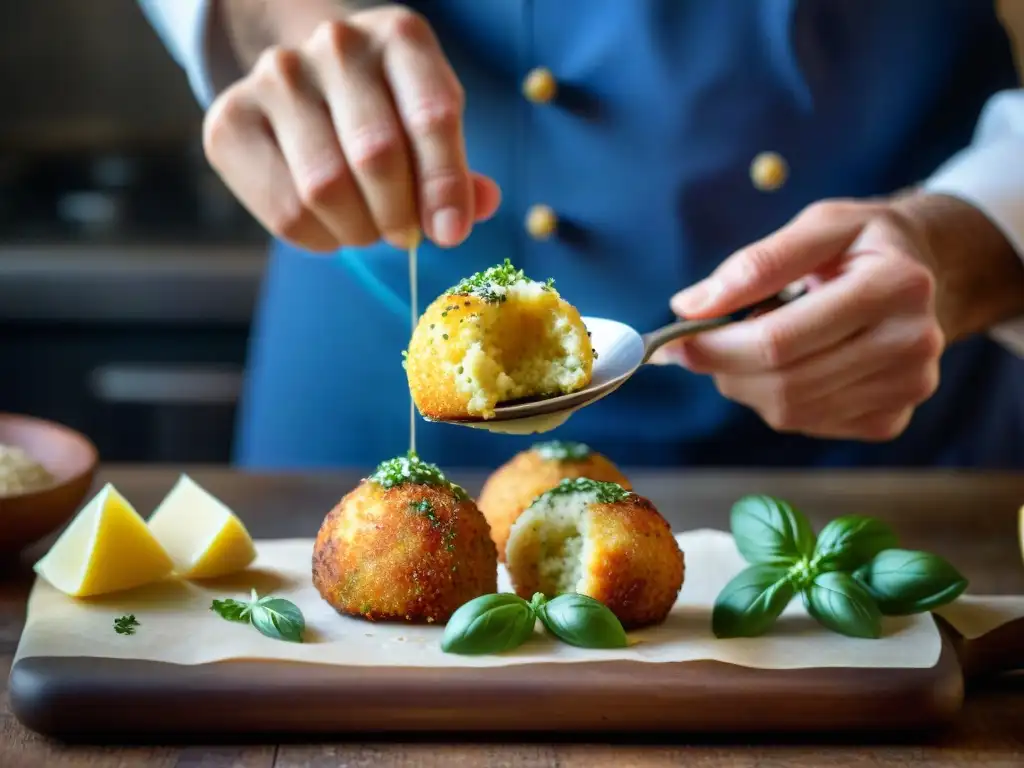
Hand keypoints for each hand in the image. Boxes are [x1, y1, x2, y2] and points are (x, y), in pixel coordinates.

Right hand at [203, 5, 500, 251]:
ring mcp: (276, 77)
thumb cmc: (388, 114)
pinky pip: (285, 209)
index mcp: (401, 38)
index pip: (432, 116)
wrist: (313, 84)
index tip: (450, 233)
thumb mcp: (431, 129)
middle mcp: (336, 44)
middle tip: (405, 236)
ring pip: (324, 187)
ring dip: (358, 230)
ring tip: (368, 228)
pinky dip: (320, 238)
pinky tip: (332, 226)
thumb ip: (457, 171)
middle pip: (376, 155)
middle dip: (399, 215)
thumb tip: (479, 207)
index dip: (445, 184)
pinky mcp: (230, 119)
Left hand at [654, 199, 947, 441]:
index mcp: (895, 286)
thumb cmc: (861, 245)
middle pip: (783, 384)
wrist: (925, 275)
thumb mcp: (818, 225)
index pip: (779, 341)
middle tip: (699, 346)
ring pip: (790, 411)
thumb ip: (755, 264)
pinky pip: (809, 424)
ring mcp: (906, 389)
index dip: (714, 347)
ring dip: (748, 384)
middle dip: (725, 368)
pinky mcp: (892, 420)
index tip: (673, 342)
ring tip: (751, 346)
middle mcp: (912, 344)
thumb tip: (689, 307)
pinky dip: (779, 399)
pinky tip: (791, 365)